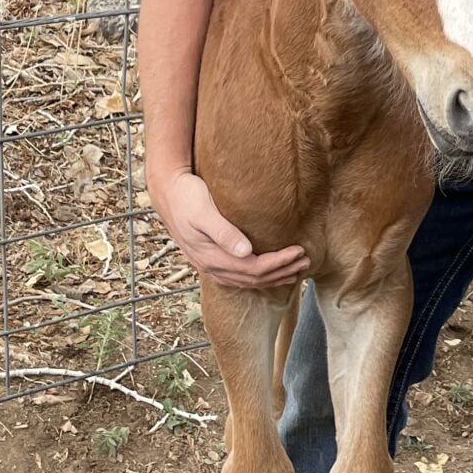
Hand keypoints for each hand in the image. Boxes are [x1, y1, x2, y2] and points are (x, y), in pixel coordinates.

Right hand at [152, 169, 309, 290]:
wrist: (166, 192)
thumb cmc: (188, 196)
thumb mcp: (204, 212)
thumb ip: (224, 233)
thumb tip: (246, 253)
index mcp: (212, 256)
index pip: (254, 268)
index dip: (279, 263)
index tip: (299, 251)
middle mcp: (211, 265)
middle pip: (253, 279)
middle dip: (281, 272)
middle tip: (306, 262)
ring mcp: (209, 264)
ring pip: (246, 281)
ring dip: (272, 277)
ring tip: (294, 271)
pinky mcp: (209, 258)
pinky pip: (237, 277)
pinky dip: (257, 277)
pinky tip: (268, 273)